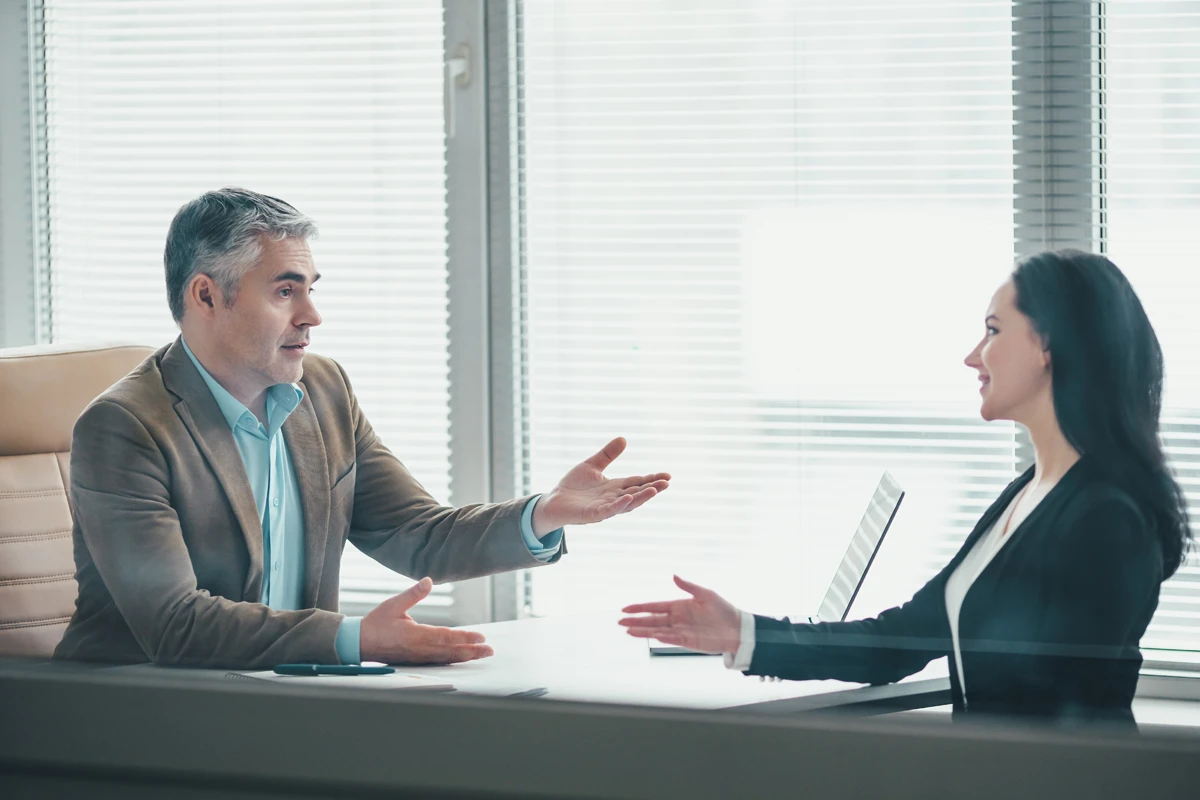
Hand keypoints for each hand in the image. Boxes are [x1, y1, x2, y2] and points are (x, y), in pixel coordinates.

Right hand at [360, 577, 493, 664]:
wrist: (359, 644)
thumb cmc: (376, 623)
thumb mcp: (394, 604)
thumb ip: (413, 594)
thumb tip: (428, 580)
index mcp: (416, 635)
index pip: (447, 636)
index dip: (465, 637)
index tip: (481, 636)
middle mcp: (420, 649)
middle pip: (451, 651)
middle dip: (472, 651)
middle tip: (490, 650)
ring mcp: (419, 657)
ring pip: (447, 658)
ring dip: (466, 656)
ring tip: (482, 654)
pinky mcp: (416, 661)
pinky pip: (439, 661)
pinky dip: (453, 660)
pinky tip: (461, 658)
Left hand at [532, 437, 670, 535]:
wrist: (552, 502)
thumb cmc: (573, 486)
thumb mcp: (591, 465)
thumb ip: (607, 454)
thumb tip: (623, 439)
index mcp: (614, 487)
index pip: (637, 482)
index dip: (652, 479)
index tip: (668, 476)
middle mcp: (612, 498)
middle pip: (636, 493)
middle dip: (652, 488)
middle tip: (667, 483)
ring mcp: (603, 508)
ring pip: (626, 504)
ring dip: (640, 498)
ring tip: (653, 490)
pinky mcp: (591, 515)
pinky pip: (607, 511)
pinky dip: (619, 505)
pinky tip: (627, 498)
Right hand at [618, 575, 742, 654]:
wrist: (737, 628)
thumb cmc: (723, 610)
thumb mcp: (706, 594)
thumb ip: (688, 586)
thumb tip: (673, 576)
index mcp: (679, 606)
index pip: (654, 607)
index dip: (640, 608)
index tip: (625, 609)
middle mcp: (677, 619)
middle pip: (652, 620)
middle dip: (636, 622)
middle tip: (620, 623)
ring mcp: (681, 631)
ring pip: (658, 631)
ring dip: (644, 632)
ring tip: (629, 632)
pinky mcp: (688, 641)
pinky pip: (671, 639)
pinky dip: (662, 638)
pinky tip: (652, 636)